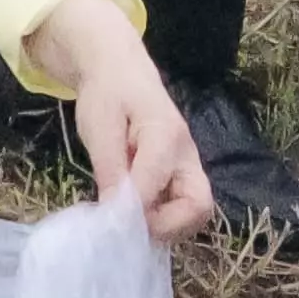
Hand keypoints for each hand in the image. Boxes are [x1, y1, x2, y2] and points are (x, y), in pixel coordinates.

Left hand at [38, 4, 213, 244]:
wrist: (118, 70)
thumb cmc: (107, 94)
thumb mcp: (99, 126)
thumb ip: (110, 169)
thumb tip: (115, 214)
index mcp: (166, 135)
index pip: (155, 185)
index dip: (131, 211)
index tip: (105, 224)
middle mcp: (186, 153)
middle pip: (198, 205)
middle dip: (166, 226)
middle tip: (129, 227)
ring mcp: (186, 164)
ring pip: (194, 211)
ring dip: (165, 226)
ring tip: (129, 221)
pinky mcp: (179, 173)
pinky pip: (181, 206)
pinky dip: (162, 220)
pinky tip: (134, 213)